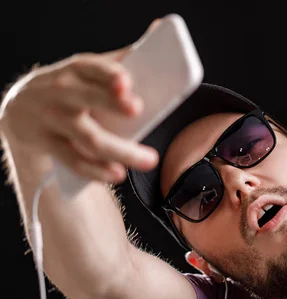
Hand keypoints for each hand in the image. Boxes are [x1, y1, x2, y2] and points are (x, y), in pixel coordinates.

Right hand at [0, 19, 161, 182]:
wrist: (21, 108)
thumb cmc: (70, 86)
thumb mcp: (89, 68)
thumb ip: (122, 58)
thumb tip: (158, 29)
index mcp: (77, 70)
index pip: (92, 67)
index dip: (109, 74)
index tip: (126, 82)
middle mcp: (62, 92)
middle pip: (90, 101)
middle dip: (112, 105)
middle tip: (137, 110)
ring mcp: (53, 119)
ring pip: (88, 137)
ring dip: (119, 150)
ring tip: (147, 160)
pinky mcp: (48, 144)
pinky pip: (74, 160)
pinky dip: (96, 170)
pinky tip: (116, 174)